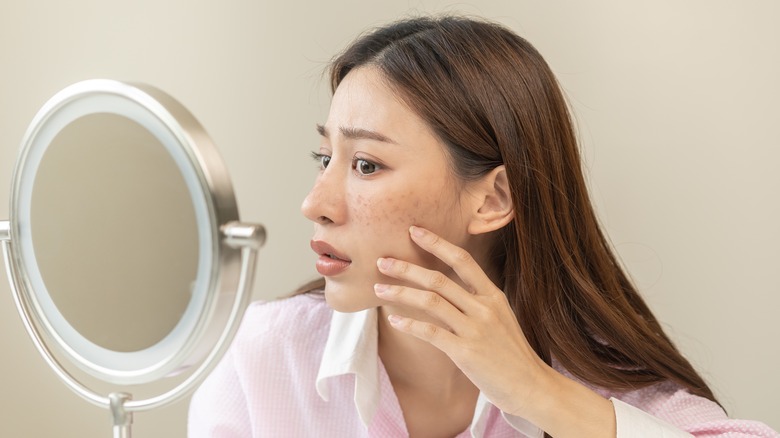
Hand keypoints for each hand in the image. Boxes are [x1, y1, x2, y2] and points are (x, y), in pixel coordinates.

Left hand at [373, 225, 551, 416]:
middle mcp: (484, 308)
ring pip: (431, 301)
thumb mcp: (501, 319)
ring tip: (379, 289)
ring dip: (400, 293)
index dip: (437, 243)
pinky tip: (394, 320)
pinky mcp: (466, 352)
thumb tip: (448, 290)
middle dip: (406, 268)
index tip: (414, 230)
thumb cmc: (512, 354)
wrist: (532, 387)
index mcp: (493, 296)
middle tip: (382, 261)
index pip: (463, 260)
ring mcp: (475, 329)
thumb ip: (477, 302)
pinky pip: (431, 332)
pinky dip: (409, 324)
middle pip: (439, 279)